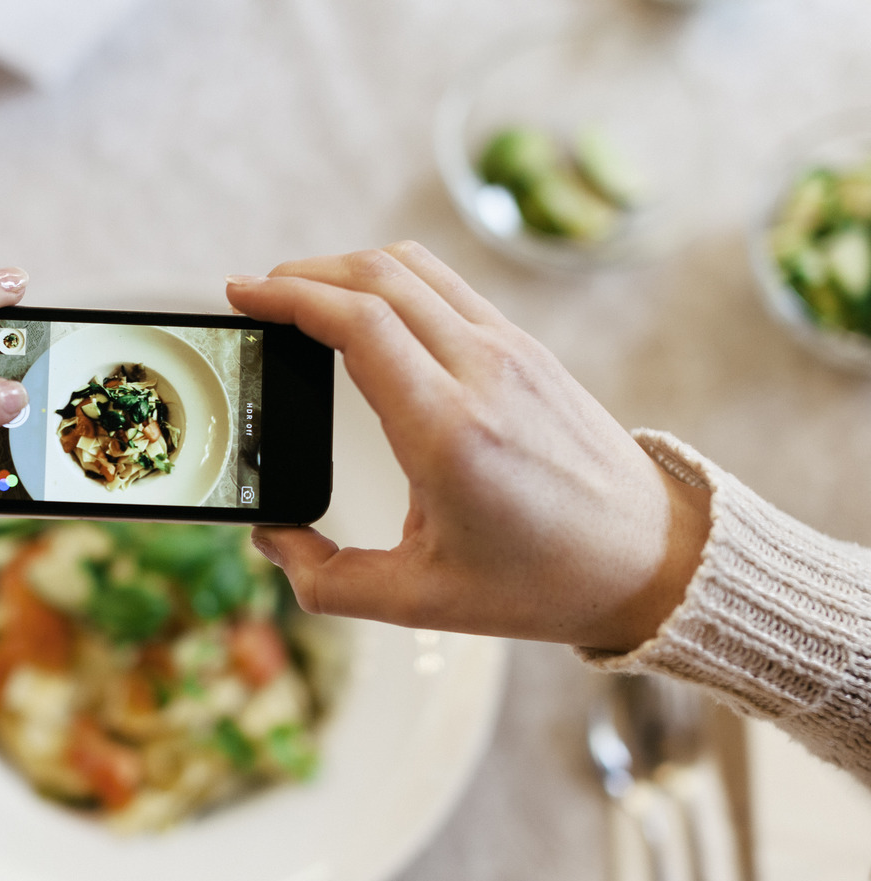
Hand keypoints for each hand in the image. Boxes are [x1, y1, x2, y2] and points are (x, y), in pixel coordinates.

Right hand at [227, 243, 710, 652]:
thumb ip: (326, 580)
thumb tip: (271, 538)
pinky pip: (446, 285)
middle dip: (302, 275)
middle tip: (255, 295)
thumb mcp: (419, 601)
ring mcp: (511, 350)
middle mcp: (482, 373)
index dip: (288, 297)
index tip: (241, 295)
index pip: (357, 322)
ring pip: (413, 266)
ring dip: (346, 268)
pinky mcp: (526, 348)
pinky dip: (391, 279)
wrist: (653, 559)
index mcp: (449, 430)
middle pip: (376, 276)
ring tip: (302, 295)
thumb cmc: (541, 583)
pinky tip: (365, 309)